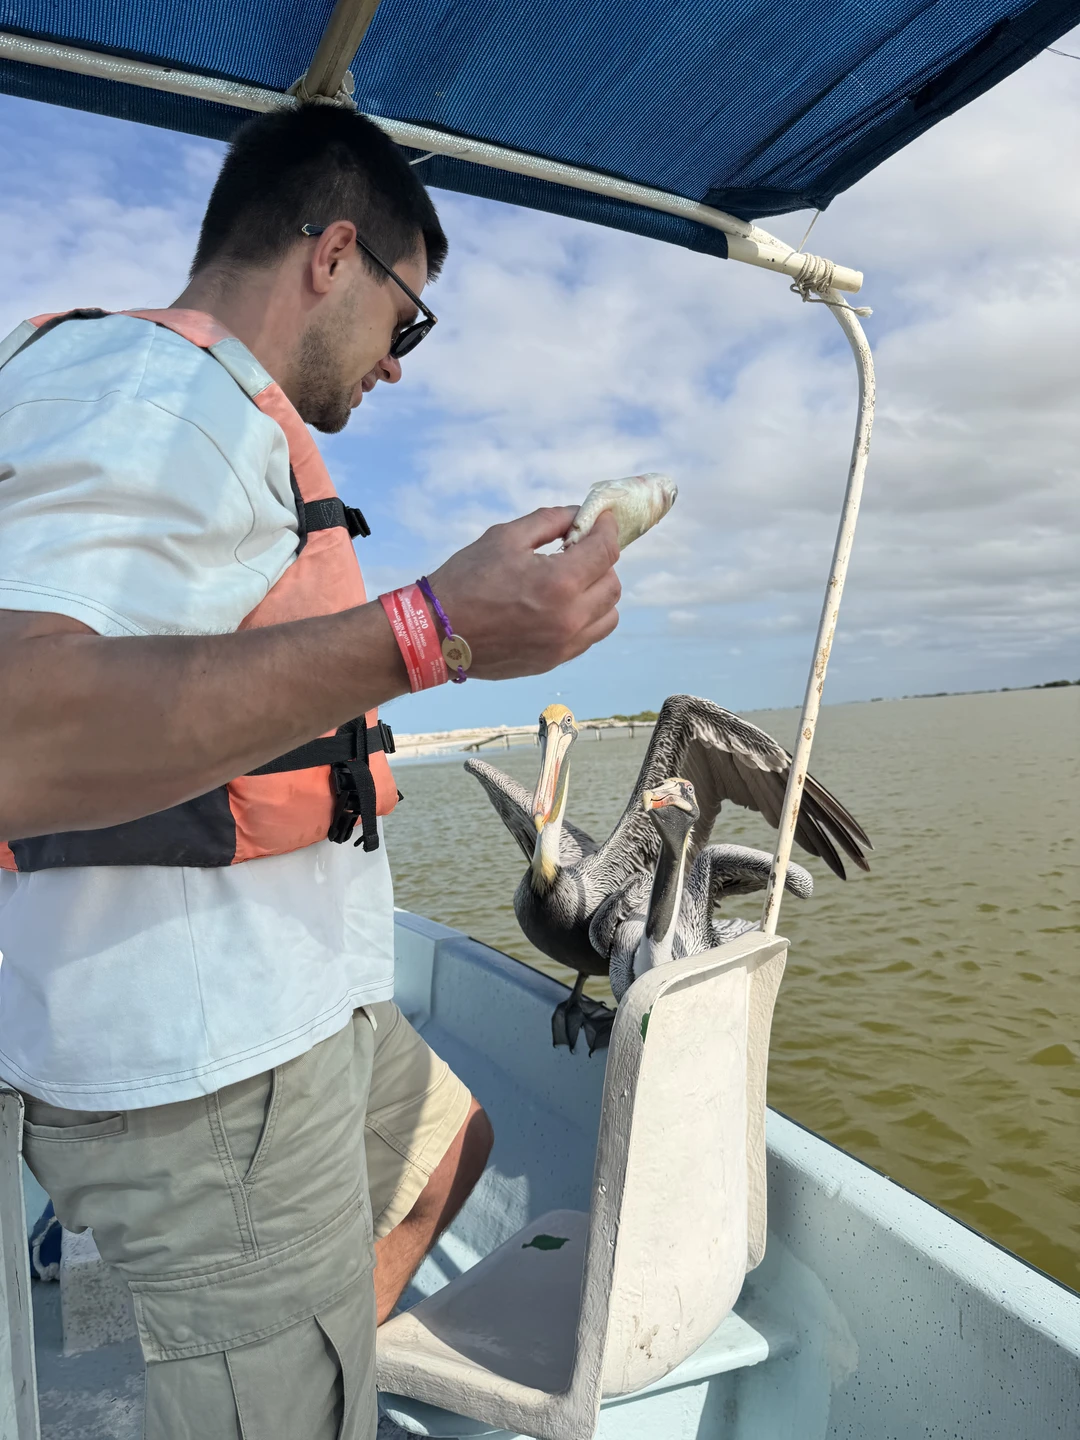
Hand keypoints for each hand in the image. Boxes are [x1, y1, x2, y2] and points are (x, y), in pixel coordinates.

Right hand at [427, 507, 620, 680]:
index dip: (607, 528)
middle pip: (613, 584)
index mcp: (559, 582)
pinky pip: (589, 637)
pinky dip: (587, 617)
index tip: (602, 518)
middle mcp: (570, 618)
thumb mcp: (504, 537)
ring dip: (599, 592)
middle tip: (580, 549)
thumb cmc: (466, 581)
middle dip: (602, 560)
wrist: (437, 634)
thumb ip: (549, 521)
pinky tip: (563, 605)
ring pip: (608, 615)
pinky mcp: (553, 661)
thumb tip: (578, 514)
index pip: (606, 550)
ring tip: (574, 580)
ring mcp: (564, 644)